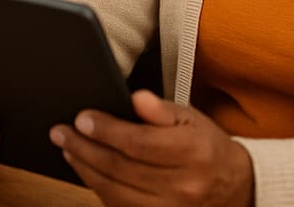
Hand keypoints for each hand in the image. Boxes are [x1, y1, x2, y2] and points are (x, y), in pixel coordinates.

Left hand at [50, 90, 252, 205]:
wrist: (232, 187)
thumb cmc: (206, 148)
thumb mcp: (191, 118)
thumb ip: (161, 109)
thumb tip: (136, 98)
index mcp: (192, 153)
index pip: (138, 142)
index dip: (106, 130)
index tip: (82, 118)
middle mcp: (182, 186)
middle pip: (120, 168)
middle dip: (84, 147)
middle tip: (61, 132)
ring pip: (115, 191)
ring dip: (85, 169)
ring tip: (68, 149)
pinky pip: (119, 206)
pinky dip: (98, 188)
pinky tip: (86, 170)